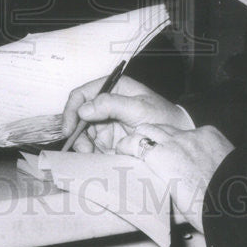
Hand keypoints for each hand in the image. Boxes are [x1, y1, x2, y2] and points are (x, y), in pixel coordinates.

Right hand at [61, 75, 192, 153]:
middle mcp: (105, 104)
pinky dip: (94, 154)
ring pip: (84, 135)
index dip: (71, 110)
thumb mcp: (139, 108)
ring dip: (85, 146)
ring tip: (95, 155)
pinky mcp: (109, 140)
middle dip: (78, 134)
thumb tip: (83, 109)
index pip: (82, 95)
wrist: (177, 138)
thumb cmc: (163, 116)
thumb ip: (111, 105)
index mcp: (112, 88)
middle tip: (84, 150)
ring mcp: (106, 123)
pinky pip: (94, 147)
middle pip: (79, 117)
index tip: (69, 129)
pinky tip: (103, 158)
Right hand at [117, 124, 234, 232]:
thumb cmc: (205, 209)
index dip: (125, 146)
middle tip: (140, 145)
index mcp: (160, 158)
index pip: (132, 143)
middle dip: (141, 136)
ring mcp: (193, 135)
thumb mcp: (173, 202)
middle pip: (148, 128)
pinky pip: (193, 131)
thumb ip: (158, 184)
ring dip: (164, 135)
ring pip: (170, 127)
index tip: (123, 150)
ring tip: (166, 145)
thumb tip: (153, 184)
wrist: (238, 202)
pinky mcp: (210, 133)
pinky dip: (189, 138)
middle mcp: (174, 141)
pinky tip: (194, 150)